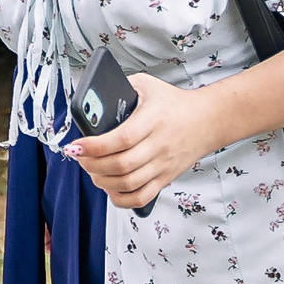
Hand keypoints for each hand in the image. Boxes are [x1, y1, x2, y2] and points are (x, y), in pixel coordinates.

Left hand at [66, 75, 223, 208]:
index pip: (121, 138)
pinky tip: (109, 188)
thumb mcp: (146, 85)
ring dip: (102, 181)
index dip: (95, 146)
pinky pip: (142, 197)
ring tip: (91, 170)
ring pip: (128, 183)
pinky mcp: (166, 177)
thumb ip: (120, 87)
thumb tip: (91, 98)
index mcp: (153, 119)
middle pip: (121, 165)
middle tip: (79, 157)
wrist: (207, 120)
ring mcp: (163, 164)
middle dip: (91, 164)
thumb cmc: (172, 102)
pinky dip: (121, 199)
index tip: (75, 146)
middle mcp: (159, 145)